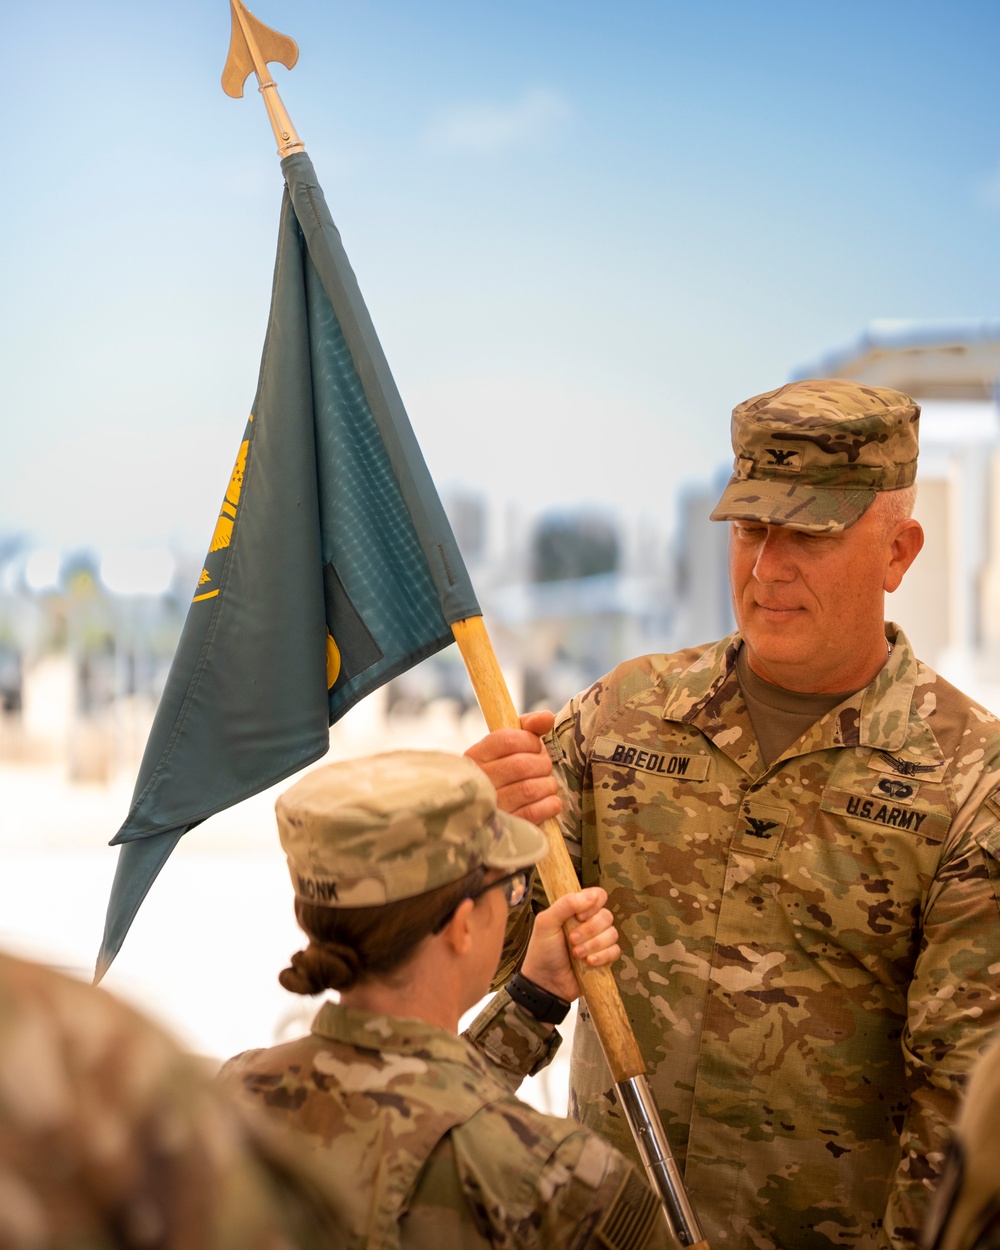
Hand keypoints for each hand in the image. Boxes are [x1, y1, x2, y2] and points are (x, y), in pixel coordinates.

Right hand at [464, 711, 561, 824]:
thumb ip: (528, 727)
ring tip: (546, 785)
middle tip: (543, 767)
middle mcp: (478, 782)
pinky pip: (533, 813)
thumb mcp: (509, 747)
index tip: (535, 746)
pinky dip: (549, 805)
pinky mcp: (504, 830)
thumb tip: (547, 717)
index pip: (507, 740)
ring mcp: (489, 808)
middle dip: (542, 764)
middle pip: (521, 765)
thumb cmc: (504, 773)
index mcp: (475, 757)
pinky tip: (549, 802)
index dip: (530, 741)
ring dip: (548, 785)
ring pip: (530, 789)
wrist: (486, 819)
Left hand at [520, 888, 619, 1002]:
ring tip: (576, 954)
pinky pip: (615, 951)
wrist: (545, 983)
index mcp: (576, 910)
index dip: (593, 904)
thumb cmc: (542, 951)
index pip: (598, 896)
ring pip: (612, 934)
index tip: (579, 917)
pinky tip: (589, 962)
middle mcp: (589, 923)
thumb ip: (566, 904)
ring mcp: (598, 941)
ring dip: (594, 945)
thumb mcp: (546, 923)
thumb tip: (592, 896)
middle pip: (606, 915)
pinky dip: (603, 956)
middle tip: (571, 940)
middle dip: (589, 930)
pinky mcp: (604, 958)